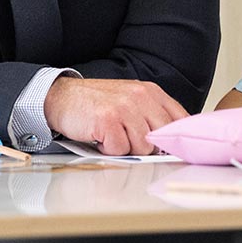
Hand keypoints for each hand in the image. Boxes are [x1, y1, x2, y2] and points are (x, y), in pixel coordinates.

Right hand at [43, 77, 188, 155]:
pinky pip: (120, 150)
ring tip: (111, 135)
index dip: (174, 138)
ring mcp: (125, 108)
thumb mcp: (131, 101)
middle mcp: (140, 97)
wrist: (62, 97)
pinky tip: (100, 137)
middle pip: (161, 138)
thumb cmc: (97, 104)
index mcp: (151, 92)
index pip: (180, 118)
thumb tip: (170, 143)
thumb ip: (152, 116)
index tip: (166, 147)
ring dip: (125, 148)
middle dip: (146, 146)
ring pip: (142, 147)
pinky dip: (108, 149)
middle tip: (128, 139)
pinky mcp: (108, 120)